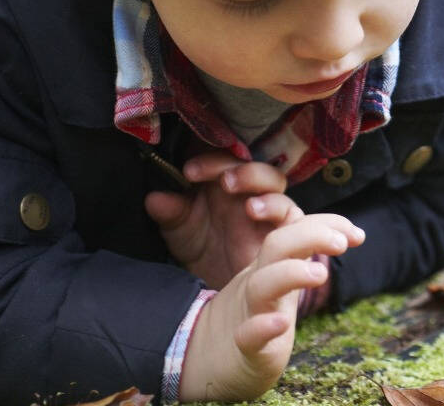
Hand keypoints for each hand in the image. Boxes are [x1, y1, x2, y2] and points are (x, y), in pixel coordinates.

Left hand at [145, 152, 297, 288]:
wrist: (225, 290)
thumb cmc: (204, 252)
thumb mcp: (180, 232)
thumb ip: (170, 213)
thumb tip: (154, 198)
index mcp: (222, 182)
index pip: (222, 155)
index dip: (208, 155)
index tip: (187, 170)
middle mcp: (248, 190)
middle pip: (248, 160)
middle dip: (228, 162)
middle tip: (203, 173)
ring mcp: (268, 207)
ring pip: (274, 178)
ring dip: (252, 175)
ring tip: (229, 184)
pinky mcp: (284, 229)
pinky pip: (290, 210)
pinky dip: (275, 204)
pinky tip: (254, 209)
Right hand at [177, 212, 364, 401]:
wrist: (210, 360)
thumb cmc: (255, 316)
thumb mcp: (279, 280)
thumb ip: (299, 254)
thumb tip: (338, 231)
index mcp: (270, 265)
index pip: (294, 229)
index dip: (326, 224)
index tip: (357, 234)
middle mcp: (259, 282)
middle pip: (276, 245)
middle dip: (310, 235)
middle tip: (341, 243)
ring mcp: (249, 313)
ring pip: (262, 285)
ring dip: (290, 274)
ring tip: (319, 273)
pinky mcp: (244, 349)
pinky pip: (248, 335)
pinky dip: (263, 327)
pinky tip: (281, 323)